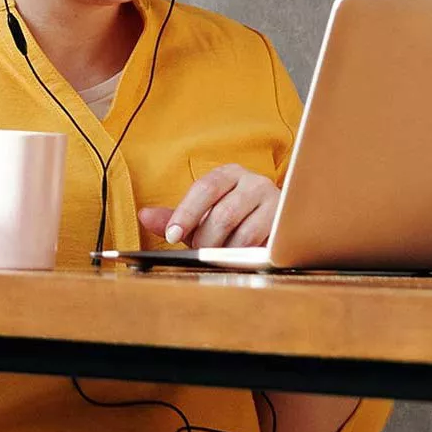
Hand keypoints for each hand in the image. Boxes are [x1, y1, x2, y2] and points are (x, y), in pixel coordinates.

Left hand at [138, 164, 280, 247]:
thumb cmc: (233, 219)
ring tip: (221, 254)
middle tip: (201, 251)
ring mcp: (274, 202)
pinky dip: (245, 256)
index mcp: (229, 173)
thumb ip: (175, 217)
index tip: (172, 235)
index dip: (186, 213)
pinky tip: (239, 257)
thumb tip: (144, 216)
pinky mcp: (287, 225)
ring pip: (243, 233)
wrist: (275, 224)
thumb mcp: (201, 216)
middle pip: (224, 214)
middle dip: (206, 239)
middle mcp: (254, 182)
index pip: (204, 188)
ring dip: (226, 251)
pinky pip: (262, 246)